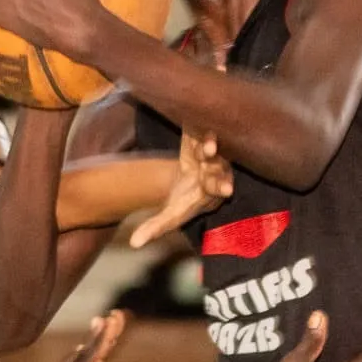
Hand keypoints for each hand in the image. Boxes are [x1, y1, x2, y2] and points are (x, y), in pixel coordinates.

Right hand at [130, 130, 233, 249]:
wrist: (190, 180)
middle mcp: (215, 169)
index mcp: (210, 189)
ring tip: (205, 143)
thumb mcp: (170, 215)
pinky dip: (193, 123)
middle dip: (213, 160)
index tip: (227, 189)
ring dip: (208, 141)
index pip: (218, 187)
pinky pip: (197, 128)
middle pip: (217, 164)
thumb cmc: (183, 201)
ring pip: (212, 144)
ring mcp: (209, 151)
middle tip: (208, 153)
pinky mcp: (198, 136)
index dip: (221, 187)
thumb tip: (134, 244)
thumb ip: (155, 228)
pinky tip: (189, 117)